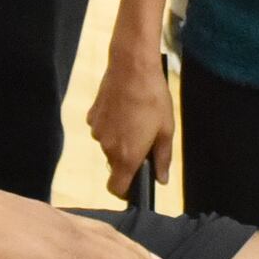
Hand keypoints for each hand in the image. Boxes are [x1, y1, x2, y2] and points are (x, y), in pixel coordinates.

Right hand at [87, 53, 174, 197]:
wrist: (131, 67)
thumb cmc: (153, 99)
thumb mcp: (166, 130)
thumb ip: (162, 158)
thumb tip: (161, 179)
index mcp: (126, 156)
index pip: (116, 189)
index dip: (125, 192)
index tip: (135, 185)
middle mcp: (107, 147)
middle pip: (114, 165)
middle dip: (128, 159)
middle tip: (145, 140)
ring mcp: (97, 131)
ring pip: (108, 145)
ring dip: (120, 140)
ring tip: (136, 120)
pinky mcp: (92, 115)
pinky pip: (103, 129)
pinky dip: (112, 125)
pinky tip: (124, 109)